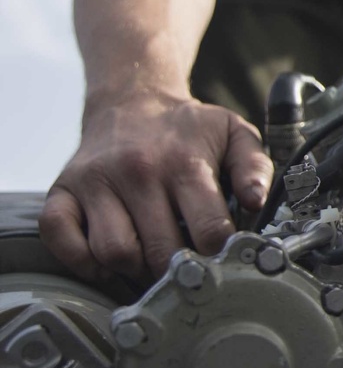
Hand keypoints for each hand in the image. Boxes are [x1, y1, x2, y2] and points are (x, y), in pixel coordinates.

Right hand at [40, 94, 273, 284]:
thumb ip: (254, 167)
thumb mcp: (233, 134)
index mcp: (184, 162)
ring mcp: (96, 181)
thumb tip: (256, 201)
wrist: (133, 99)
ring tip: (149, 258)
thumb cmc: (186, 128)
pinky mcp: (63, 190)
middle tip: (184, 266)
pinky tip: (108, 258)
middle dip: (177, 269)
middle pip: (160, 251)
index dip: (219, 255)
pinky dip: (83, 261)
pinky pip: (61, 240)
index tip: (220, 259)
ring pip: (113, 252)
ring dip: (134, 269)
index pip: (207, 231)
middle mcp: (137, 171)